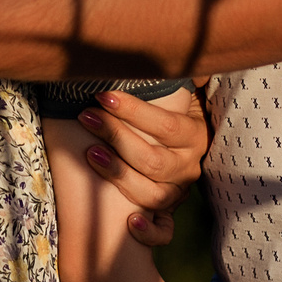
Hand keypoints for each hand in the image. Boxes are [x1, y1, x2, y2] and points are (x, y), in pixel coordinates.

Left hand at [75, 86, 208, 246]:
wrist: (180, 145)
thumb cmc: (168, 112)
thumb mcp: (177, 92)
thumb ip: (179, 72)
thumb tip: (179, 50)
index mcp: (194, 135)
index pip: (165, 126)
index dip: (134, 112)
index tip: (103, 96)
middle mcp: (189, 166)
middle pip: (154, 160)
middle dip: (117, 137)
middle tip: (87, 117)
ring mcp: (179, 192)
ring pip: (154, 193)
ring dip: (120, 175)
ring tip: (90, 154)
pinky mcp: (168, 214)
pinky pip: (165, 231)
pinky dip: (150, 231)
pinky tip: (130, 222)